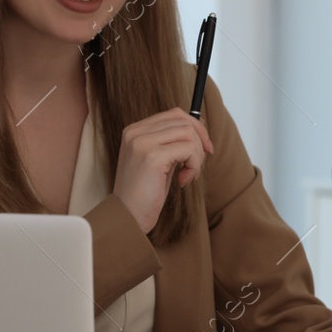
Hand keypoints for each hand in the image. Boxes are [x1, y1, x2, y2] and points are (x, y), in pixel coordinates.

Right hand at [111, 108, 213, 232]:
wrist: (128, 216)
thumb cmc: (145, 193)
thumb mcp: (159, 160)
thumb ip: (173, 141)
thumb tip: (200, 125)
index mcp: (135, 130)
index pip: (174, 114)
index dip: (196, 128)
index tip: (204, 148)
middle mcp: (136, 132)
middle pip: (183, 121)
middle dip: (200, 142)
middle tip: (197, 165)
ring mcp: (143, 142)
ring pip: (188, 133)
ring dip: (197, 157)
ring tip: (188, 175)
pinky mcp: (152, 156)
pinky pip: (188, 149)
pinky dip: (194, 165)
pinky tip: (183, 181)